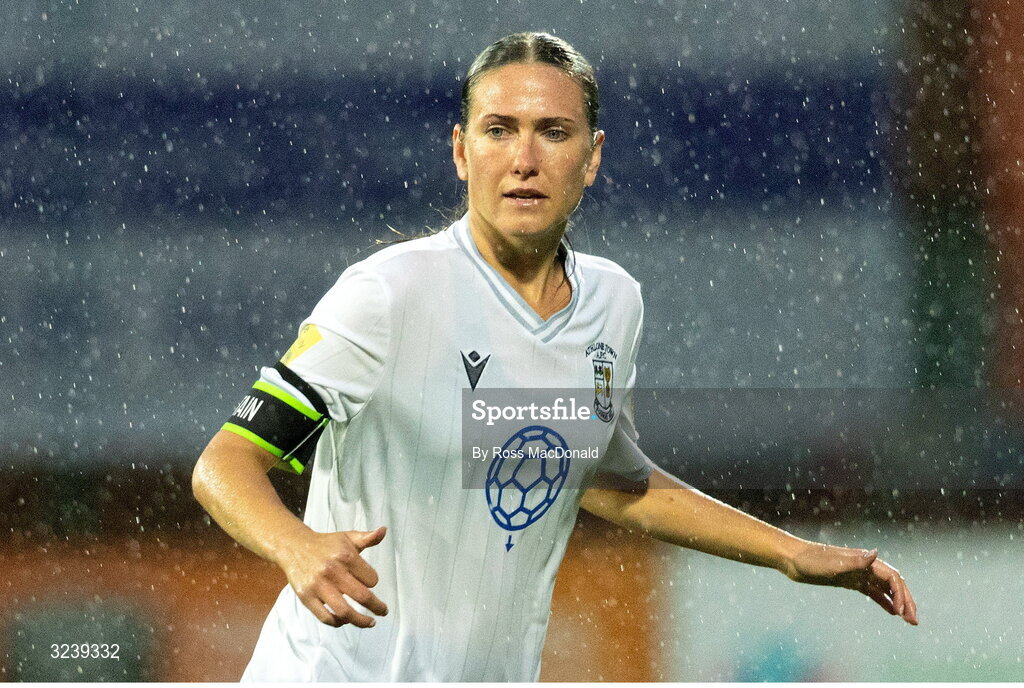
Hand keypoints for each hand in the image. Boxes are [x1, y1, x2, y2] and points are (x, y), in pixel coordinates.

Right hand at [276, 525, 388, 627]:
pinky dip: (337, 622)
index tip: (371, 583)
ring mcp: (318, 586)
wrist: (294, 547)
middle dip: (376, 607)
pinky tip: (345, 621)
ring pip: (344, 611)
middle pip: (361, 596)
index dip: (373, 582)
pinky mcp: (306, 597)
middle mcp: (332, 571)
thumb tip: (384, 531)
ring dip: (360, 621)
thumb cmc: (326, 544)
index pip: (371, 578)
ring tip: (369, 623)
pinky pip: (324, 617)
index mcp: (345, 556)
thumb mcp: (347, 537)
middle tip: (383, 611)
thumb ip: (368, 538)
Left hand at [782, 542, 917, 624]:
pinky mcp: (850, 581)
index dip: (901, 594)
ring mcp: (858, 573)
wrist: (792, 560)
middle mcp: (864, 565)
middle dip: (906, 601)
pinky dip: (884, 601)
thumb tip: (875, 553)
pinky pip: (872, 592)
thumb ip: (854, 561)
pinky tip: (892, 612)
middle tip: (914, 621)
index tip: (902, 613)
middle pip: (893, 583)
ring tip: (909, 620)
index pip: (892, 577)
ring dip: (899, 602)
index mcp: (864, 560)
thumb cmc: (809, 561)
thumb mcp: (831, 563)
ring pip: (885, 588)